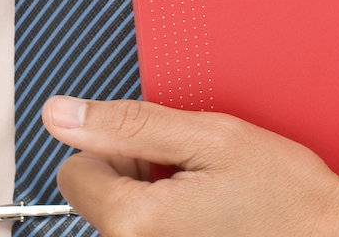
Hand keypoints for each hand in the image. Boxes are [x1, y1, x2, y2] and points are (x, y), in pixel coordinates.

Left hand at [41, 92, 338, 236]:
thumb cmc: (279, 189)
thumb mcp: (208, 136)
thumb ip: (127, 125)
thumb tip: (59, 114)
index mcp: (135, 223)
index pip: (74, 172)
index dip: (116, 149)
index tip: (160, 152)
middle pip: (95, 197)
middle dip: (133, 173)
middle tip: (190, 170)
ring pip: (119, 215)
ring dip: (152, 196)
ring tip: (204, 193)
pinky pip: (146, 234)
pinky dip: (167, 220)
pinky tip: (205, 214)